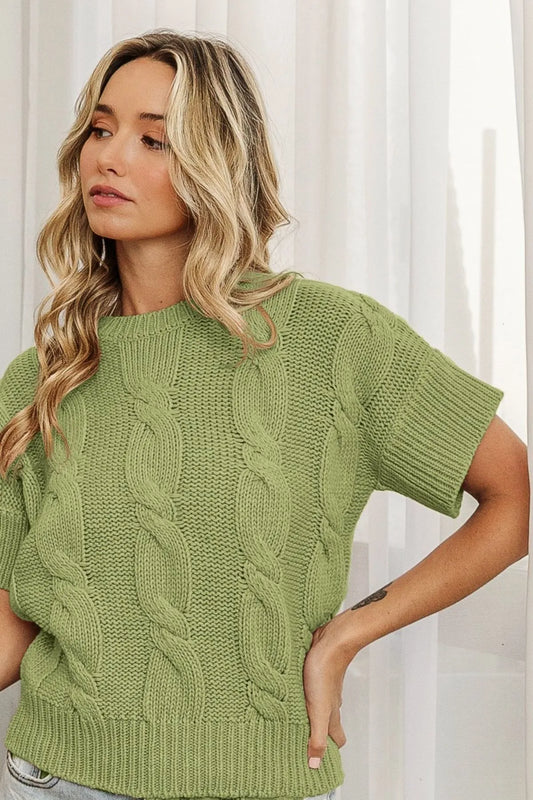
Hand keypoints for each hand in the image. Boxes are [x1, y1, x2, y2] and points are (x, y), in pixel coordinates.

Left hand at [303, 613, 355, 768]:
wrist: (330, 641)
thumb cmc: (324, 672)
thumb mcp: (318, 710)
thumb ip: (317, 737)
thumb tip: (315, 765)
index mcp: (330, 713)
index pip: (335, 739)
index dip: (328, 751)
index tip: (316, 761)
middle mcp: (328, 701)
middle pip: (326, 722)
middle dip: (315, 733)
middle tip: (299, 741)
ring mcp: (321, 686)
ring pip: (317, 704)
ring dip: (306, 713)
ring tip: (290, 719)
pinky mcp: (313, 672)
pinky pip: (308, 689)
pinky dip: (301, 695)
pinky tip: (290, 692)